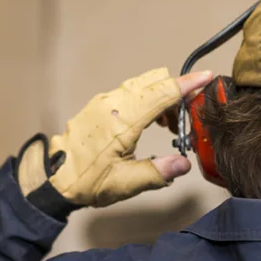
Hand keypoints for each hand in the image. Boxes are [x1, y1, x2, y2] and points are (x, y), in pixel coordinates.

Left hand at [17, 68, 212, 215]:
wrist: (53, 180)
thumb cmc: (86, 182)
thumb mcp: (125, 183)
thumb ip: (157, 172)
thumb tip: (183, 164)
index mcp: (123, 120)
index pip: (162, 93)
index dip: (187, 84)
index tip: (207, 77)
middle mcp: (113, 103)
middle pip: (154, 81)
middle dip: (177, 91)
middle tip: (190, 114)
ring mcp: (104, 101)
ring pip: (142, 85)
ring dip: (162, 97)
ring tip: (171, 126)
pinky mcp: (99, 105)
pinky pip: (130, 92)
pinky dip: (147, 100)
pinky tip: (152, 123)